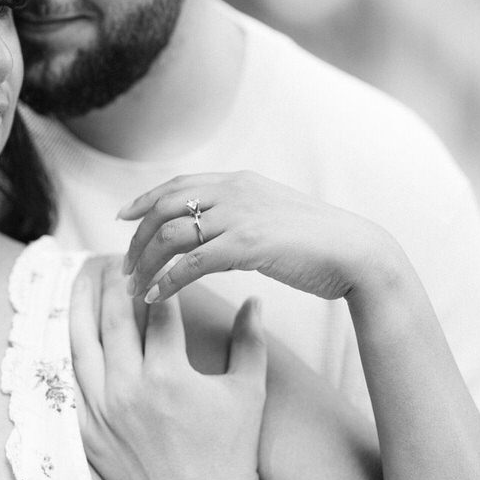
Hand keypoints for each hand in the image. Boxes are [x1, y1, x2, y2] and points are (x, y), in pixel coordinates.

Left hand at [70, 257, 266, 479]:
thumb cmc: (232, 456)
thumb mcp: (248, 394)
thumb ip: (249, 341)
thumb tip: (253, 299)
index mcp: (168, 376)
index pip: (158, 310)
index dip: (157, 277)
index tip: (156, 256)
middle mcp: (128, 390)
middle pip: (111, 318)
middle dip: (112, 281)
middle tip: (115, 256)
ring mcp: (102, 411)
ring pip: (81, 343)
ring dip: (80, 305)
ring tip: (83, 276)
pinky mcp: (89, 432)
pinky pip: (72, 379)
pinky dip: (72, 347)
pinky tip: (73, 327)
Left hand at [120, 170, 388, 305]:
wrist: (356, 253)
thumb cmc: (318, 243)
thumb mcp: (272, 215)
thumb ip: (241, 214)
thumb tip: (213, 229)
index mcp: (239, 181)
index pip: (178, 184)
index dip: (144, 200)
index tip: (122, 218)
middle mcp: (234, 191)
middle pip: (164, 207)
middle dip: (137, 238)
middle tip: (124, 266)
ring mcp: (240, 215)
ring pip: (171, 234)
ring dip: (146, 262)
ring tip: (135, 287)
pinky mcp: (247, 244)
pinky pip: (191, 262)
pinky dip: (167, 281)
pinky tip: (156, 297)